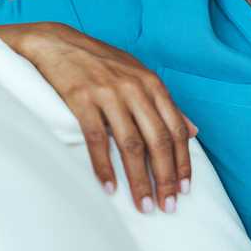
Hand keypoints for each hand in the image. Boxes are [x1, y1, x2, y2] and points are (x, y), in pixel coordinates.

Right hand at [7, 21, 198, 213]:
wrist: (58, 43)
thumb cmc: (101, 62)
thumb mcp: (138, 75)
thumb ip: (166, 104)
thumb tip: (193, 130)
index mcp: (152, 84)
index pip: (176, 129)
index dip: (182, 162)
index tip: (184, 190)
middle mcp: (135, 88)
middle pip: (157, 141)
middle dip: (165, 178)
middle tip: (166, 207)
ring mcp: (108, 94)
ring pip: (131, 144)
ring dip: (139, 179)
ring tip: (143, 205)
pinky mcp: (82, 99)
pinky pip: (96, 139)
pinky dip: (104, 167)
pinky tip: (109, 188)